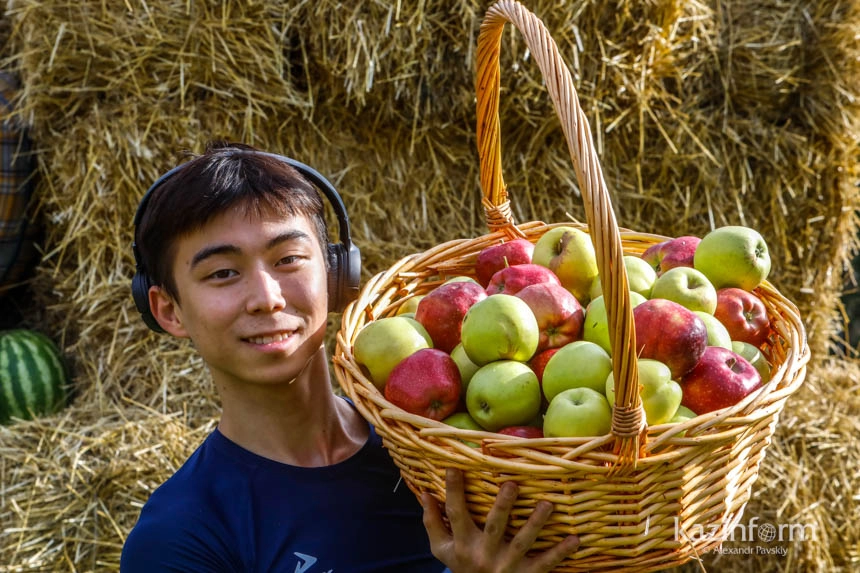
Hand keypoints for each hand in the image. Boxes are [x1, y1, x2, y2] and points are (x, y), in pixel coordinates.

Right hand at [422, 468, 579, 572]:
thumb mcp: (441, 548)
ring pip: (523, 543)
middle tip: (512, 484)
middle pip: (494, 527)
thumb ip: (432, 521)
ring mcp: (507, 566)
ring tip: (548, 505)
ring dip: (536, 524)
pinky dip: (560, 552)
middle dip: (503, 506)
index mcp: (463, 544)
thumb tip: (424, 492)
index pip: (455, 514)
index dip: (453, 491)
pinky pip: (545, 564)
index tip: (453, 467)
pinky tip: (574, 539)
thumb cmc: (461, 566)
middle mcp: (484, 554)